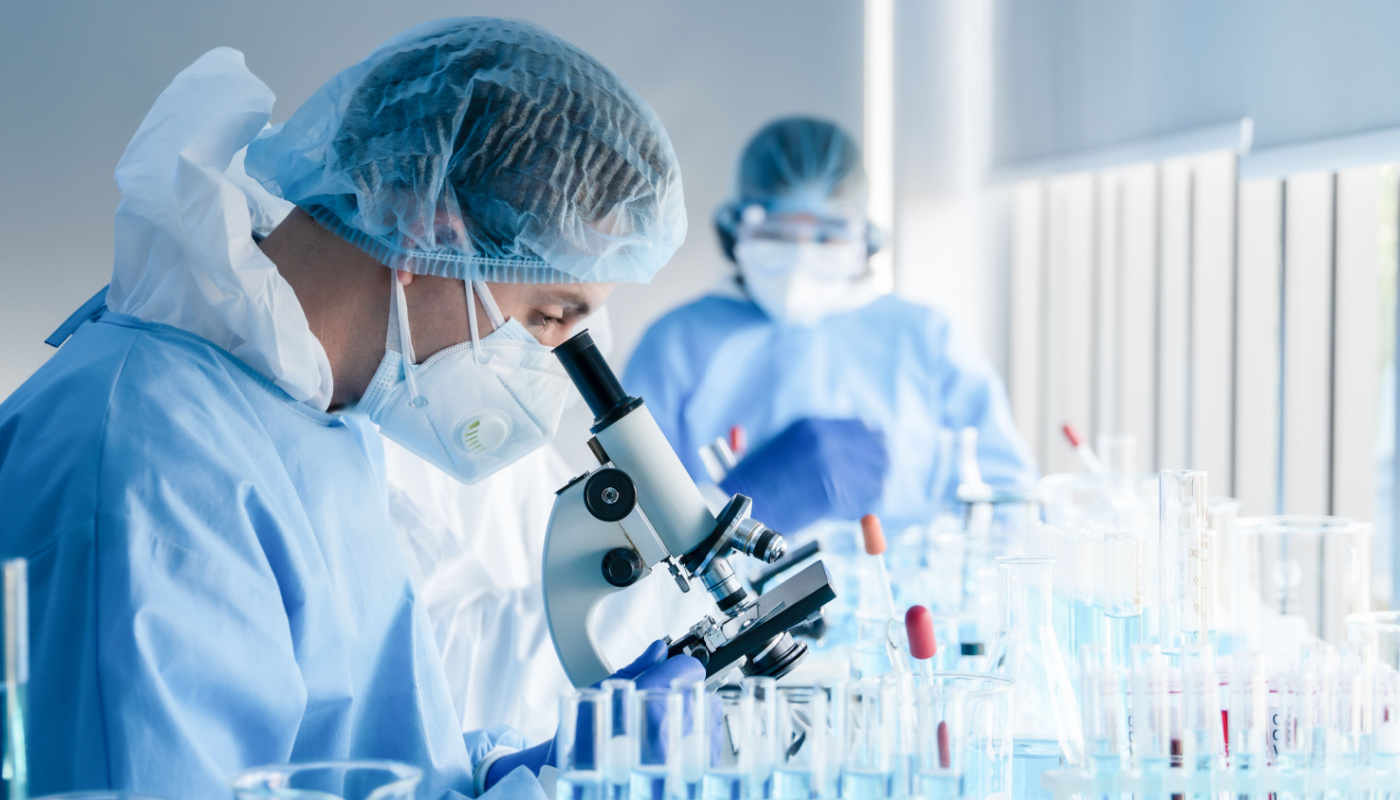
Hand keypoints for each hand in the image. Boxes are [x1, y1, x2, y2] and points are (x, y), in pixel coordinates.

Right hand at [484, 641, 703, 787]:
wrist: (564, 778)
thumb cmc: (581, 740)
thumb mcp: (599, 693)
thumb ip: (637, 669)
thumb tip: (659, 649)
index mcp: (646, 709)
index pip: (688, 670)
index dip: (680, 665)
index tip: (675, 667)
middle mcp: (668, 738)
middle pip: (700, 693)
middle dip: (685, 689)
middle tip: (667, 694)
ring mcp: (678, 761)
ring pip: (709, 718)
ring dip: (694, 713)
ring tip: (669, 719)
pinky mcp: (684, 776)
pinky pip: (709, 747)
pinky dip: (698, 738)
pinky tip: (678, 738)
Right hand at [720, 417, 887, 532]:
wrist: (743, 504)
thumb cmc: (755, 482)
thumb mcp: (784, 448)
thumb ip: (816, 446)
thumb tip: (847, 455)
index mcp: (812, 426)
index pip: (859, 429)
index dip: (867, 444)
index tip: (870, 455)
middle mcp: (828, 440)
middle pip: (876, 448)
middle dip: (874, 465)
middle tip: (868, 480)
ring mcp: (836, 466)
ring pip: (876, 476)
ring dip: (867, 488)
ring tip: (849, 499)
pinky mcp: (840, 493)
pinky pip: (867, 501)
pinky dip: (859, 508)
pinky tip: (840, 511)